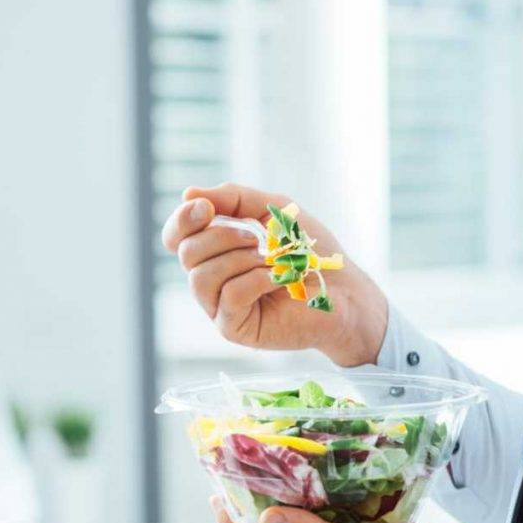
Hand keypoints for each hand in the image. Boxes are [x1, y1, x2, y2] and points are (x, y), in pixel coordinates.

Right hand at [160, 182, 387, 366]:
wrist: (346, 290)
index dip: (181, 220)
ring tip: (272, 261)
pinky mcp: (235, 328)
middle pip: (187, 254)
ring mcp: (220, 307)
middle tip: (256, 239)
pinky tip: (279, 279)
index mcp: (214, 252)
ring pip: (202, 277)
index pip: (176, 238)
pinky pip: (230, 296)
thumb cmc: (311, 251)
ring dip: (241, 260)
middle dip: (222, 236)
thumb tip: (188, 194)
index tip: (205, 207)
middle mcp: (211, 281)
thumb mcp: (272, 211)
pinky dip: (257, 280)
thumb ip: (232, 199)